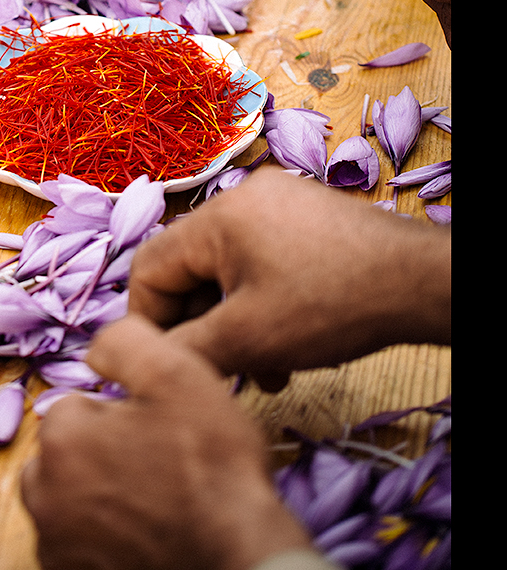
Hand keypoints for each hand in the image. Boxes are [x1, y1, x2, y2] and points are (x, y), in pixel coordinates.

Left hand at [20, 316, 308, 569]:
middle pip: (62, 465)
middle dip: (96, 464)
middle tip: (156, 474)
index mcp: (61, 440)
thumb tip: (97, 348)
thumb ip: (126, 342)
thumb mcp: (179, 375)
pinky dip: (106, 567)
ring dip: (99, 514)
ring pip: (70, 518)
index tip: (158, 435)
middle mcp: (43, 500)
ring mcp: (57, 560)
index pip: (76, 410)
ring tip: (158, 517)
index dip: (120, 417)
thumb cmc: (213, 471)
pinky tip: (149, 560)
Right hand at [128, 170, 450, 391]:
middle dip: (198, 326)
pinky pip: (260, 261)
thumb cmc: (331, 306)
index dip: (148, 321)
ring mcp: (278, 203)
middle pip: (189, 269)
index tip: (165, 363)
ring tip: (263, 370)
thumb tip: (149, 361)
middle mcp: (241, 197)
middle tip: (219, 372)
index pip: (148, 267)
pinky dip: (260, 303)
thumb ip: (186, 350)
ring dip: (231, 322)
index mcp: (216, 217)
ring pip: (227, 271)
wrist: (419, 282)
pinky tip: (285, 344)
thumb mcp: (247, 338)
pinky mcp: (306, 218)